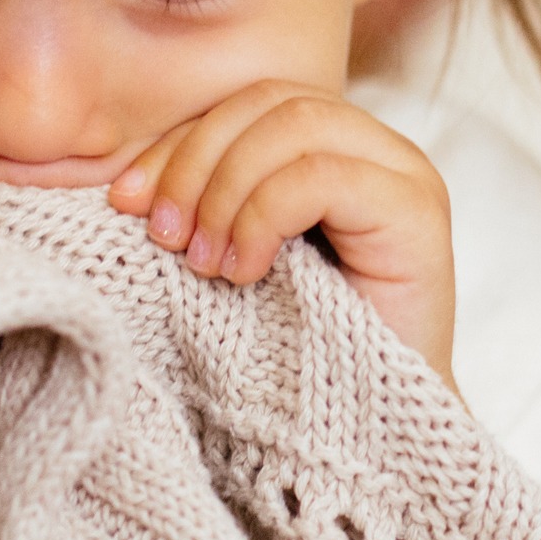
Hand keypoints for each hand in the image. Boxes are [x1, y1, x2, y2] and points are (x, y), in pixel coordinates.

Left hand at [108, 82, 455, 380]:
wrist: (364, 437)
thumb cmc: (292, 354)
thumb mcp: (232, 260)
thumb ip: (203, 208)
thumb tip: (121, 186)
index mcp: (333, 149)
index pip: (247, 105)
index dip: (179, 144)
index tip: (126, 202)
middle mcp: (377, 149)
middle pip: (268, 102)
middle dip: (197, 164)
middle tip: (166, 237)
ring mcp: (405, 175)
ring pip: (294, 126)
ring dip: (227, 192)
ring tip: (204, 263)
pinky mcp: (418, 212)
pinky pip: (322, 177)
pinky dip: (264, 216)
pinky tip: (244, 271)